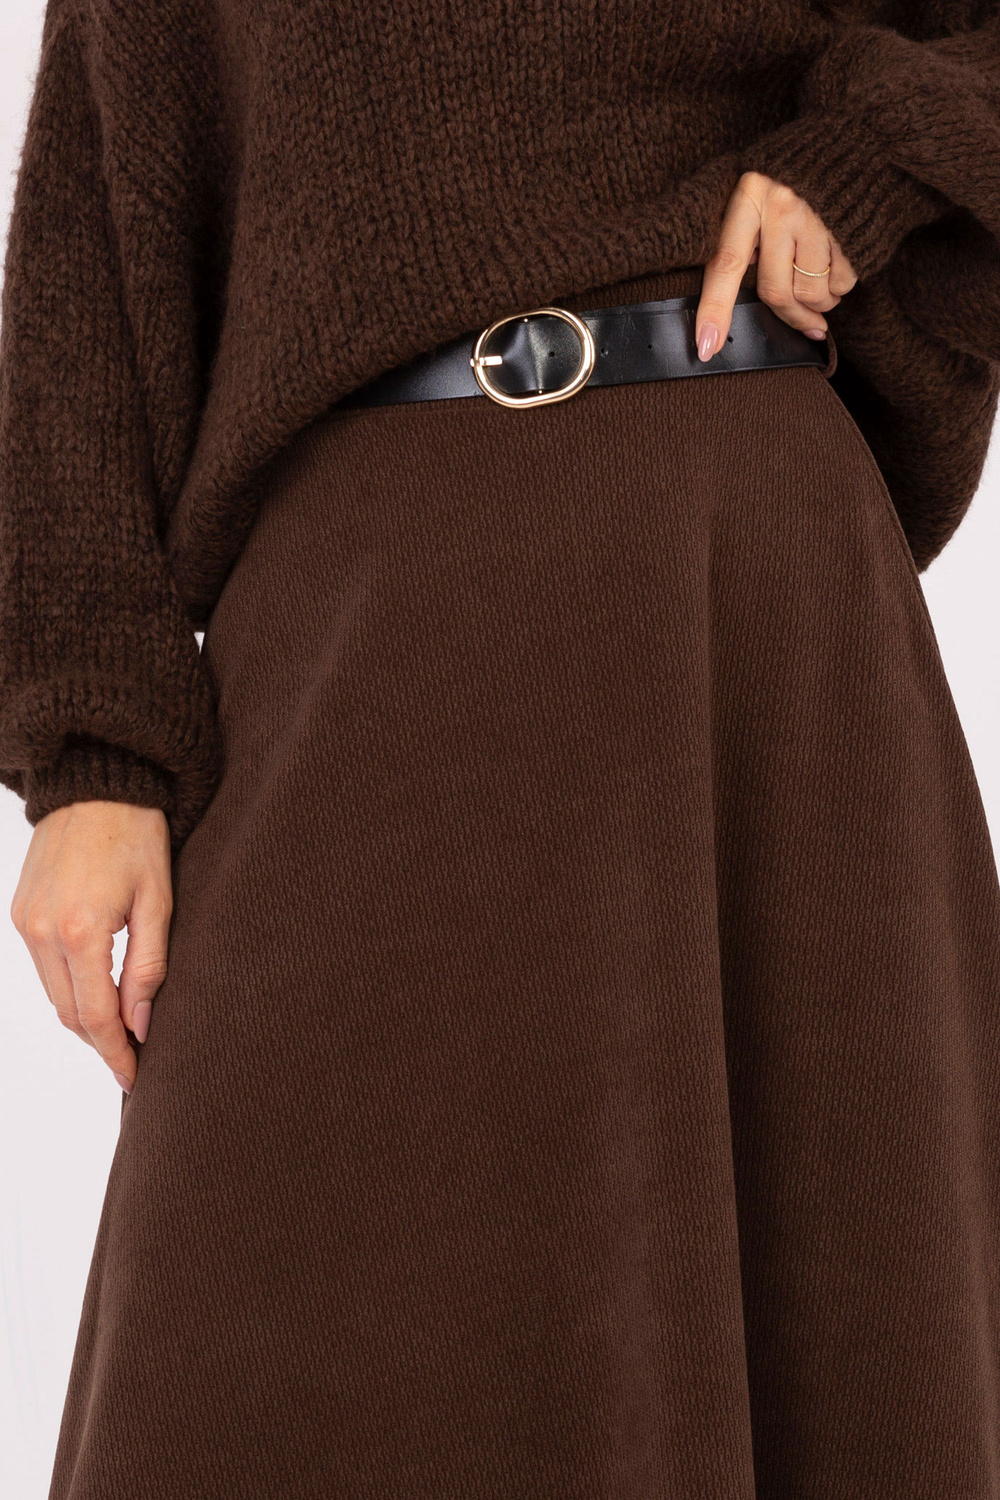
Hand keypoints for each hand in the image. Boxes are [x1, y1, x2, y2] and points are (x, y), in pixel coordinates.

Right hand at [10, 801, 172, 1093]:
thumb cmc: (137, 835)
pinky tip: (96, 991)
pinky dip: (68, 987)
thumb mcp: (158, 901)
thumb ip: (148, 967)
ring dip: (85, 1017)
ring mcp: (24, 922)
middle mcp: (42, 931)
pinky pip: (43, 967)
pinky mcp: (19, 912)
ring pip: (53, 994)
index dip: (116, 1053)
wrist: (95, 783)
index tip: (136, 1075)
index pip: (96, 1016)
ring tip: (121, 1031)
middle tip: (134, 1059)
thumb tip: (140, 1025)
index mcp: (81, 931)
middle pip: (69, 1013)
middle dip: (101, 1042)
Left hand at [695, 170, 857, 360]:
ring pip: (812, 293)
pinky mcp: (851, 226)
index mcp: (748, 197)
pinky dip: (841, 287)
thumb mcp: (756, 192)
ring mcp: (818, 216)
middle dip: (791, 318)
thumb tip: (736, 299)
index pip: (726, 264)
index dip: (715, 309)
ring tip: (824, 287)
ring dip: (820, 305)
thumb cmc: (795, 176)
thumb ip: (743, 237)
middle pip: (775, 290)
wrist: (856, 139)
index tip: (705, 348)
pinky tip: (841, 268)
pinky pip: (843, 281)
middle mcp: (781, 207)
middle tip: (807, 325)